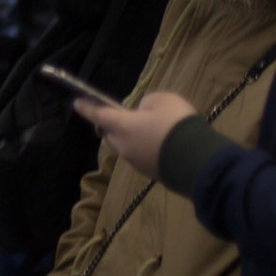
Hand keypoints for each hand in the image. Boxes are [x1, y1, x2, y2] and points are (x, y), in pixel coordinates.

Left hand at [73, 91, 198, 180]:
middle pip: (112, 134)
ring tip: (149, 129)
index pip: (99, 116)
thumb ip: (148, 104)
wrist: (198, 160)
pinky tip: (161, 144)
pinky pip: (142, 157)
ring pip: (127, 147)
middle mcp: (125, 147)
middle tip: (123, 116)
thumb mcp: (163, 100)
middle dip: (112, 125)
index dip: (87, 108)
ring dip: (131, 138)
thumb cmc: (176, 124)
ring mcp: (138, 163)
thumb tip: (144, 113)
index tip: (77, 103)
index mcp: (123, 127)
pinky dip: (145, 149)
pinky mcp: (152, 174)